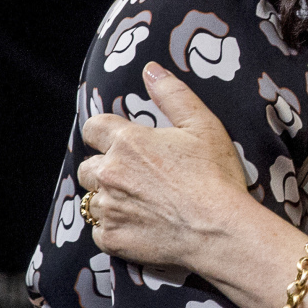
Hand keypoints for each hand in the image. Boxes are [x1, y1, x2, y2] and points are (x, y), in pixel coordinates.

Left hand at [77, 62, 249, 270]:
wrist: (220, 229)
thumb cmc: (216, 176)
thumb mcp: (203, 125)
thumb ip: (173, 94)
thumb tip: (151, 69)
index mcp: (128, 142)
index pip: (93, 128)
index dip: (104, 133)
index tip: (120, 142)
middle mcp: (110, 173)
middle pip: (88, 167)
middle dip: (106, 169)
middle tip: (137, 177)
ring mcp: (109, 209)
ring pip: (92, 200)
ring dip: (109, 199)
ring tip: (140, 203)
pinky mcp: (113, 239)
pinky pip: (100, 232)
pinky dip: (115, 228)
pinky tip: (140, 225)